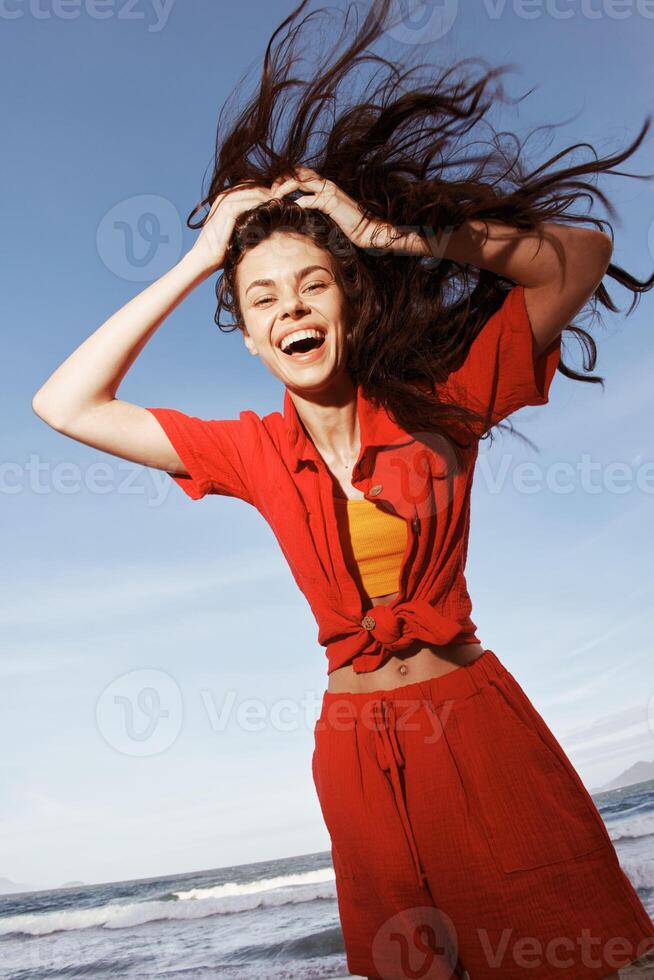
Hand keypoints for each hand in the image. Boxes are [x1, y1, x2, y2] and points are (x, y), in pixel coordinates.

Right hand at [191, 181, 279, 272]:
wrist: (205, 258)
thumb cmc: (222, 249)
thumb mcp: (239, 231)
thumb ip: (250, 221)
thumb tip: (272, 222)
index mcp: (227, 198)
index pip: (252, 186)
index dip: (267, 191)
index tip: (282, 201)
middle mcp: (225, 196)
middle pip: (254, 185)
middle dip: (271, 191)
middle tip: (286, 200)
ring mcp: (225, 202)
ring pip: (253, 191)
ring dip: (269, 196)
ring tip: (282, 204)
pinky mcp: (226, 211)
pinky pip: (248, 202)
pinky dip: (261, 204)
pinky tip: (272, 210)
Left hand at [270, 165, 429, 255]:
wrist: (367, 230)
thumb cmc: (348, 224)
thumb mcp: (328, 212)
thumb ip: (316, 206)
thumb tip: (299, 209)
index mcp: (324, 184)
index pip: (300, 172)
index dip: (285, 177)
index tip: (274, 189)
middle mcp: (326, 183)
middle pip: (297, 172)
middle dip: (281, 179)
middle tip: (270, 191)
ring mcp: (329, 191)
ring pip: (301, 181)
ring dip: (285, 188)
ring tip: (275, 197)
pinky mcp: (332, 202)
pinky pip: (311, 198)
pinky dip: (299, 202)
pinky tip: (292, 208)